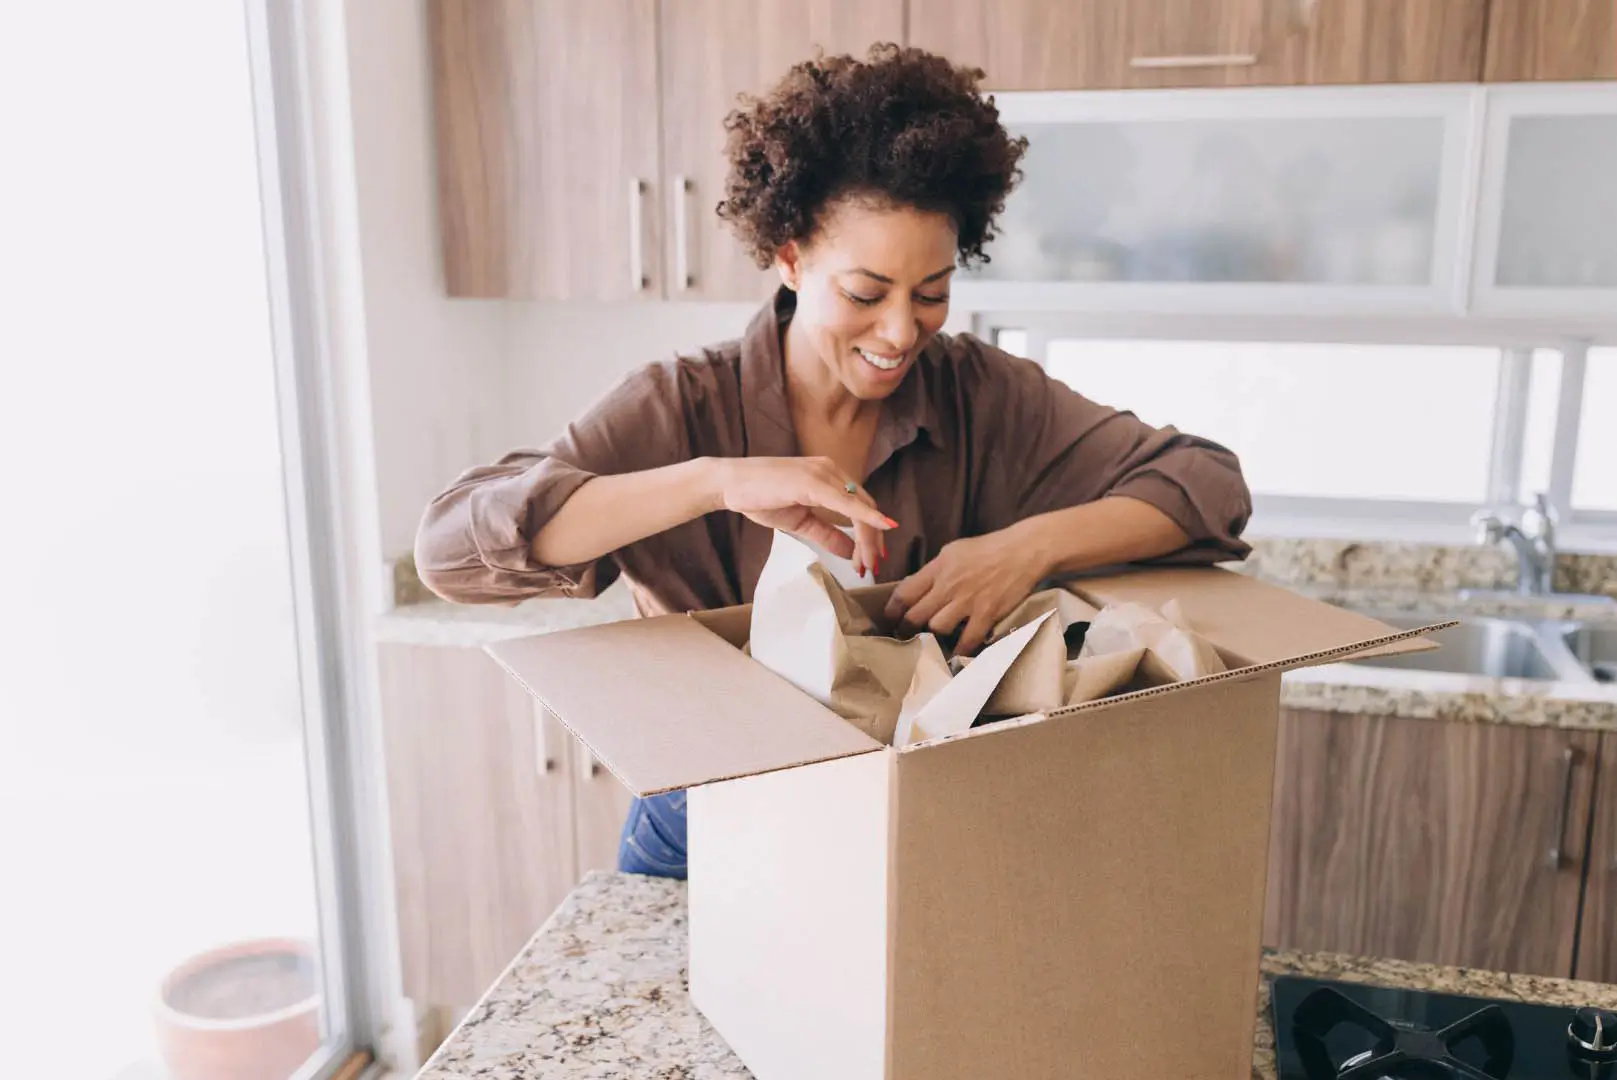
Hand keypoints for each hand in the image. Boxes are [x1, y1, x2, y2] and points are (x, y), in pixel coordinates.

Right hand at [716, 457, 895, 576]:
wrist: (729, 484)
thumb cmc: (759, 497)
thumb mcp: (800, 522)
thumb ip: (826, 533)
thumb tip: (850, 551)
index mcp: (829, 476)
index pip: (860, 505)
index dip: (871, 533)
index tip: (872, 559)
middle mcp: (831, 470)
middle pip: (866, 506)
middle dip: (873, 540)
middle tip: (873, 566)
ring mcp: (823, 473)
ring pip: (860, 506)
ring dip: (869, 537)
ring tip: (867, 563)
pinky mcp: (812, 481)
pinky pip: (846, 501)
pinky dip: (866, 515)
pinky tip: (881, 527)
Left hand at [883, 529, 1044, 654]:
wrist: (1024, 551)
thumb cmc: (988, 549)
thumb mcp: (954, 552)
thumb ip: (934, 572)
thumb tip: (916, 590)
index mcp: (938, 567)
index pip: (904, 592)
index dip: (892, 610)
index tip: (889, 620)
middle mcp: (948, 585)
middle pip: (915, 615)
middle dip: (906, 629)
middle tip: (905, 637)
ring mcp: (967, 601)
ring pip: (937, 628)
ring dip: (934, 637)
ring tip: (934, 641)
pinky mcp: (986, 614)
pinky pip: (967, 640)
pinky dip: (960, 650)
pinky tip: (957, 653)